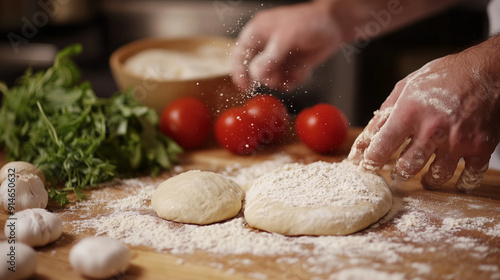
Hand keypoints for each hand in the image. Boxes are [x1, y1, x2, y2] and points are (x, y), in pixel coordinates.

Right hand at [232, 1, 340, 90]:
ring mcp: (277, 57)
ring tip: (298, 70)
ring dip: (284, 79)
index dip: (239, 72)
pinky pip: (285, 82)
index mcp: (256, 32)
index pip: (239, 55)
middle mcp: (264, 46)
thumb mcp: (287, 37)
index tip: (245, 87)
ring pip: (271, 79)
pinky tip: (303, 71)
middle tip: (280, 75)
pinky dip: (294, 80)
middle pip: (255, 71)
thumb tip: (256, 74)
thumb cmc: (309, 22)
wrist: (334, 26)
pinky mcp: (289, 66)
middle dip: (269, 76)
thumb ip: (271, 56)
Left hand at [348, 37, 499, 190]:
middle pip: (408, 166)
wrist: (488, 70)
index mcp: (410, 112)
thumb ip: (387, 111)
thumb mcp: (407, 85)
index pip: (382, 146)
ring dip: (428, 180)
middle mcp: (433, 129)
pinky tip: (455, 181)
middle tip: (397, 173)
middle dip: (399, 173)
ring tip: (424, 177)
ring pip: (437, 175)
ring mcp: (458, 140)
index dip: (371, 160)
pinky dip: (462, 182)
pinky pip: (470, 175)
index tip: (368, 165)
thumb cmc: (446, 76)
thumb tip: (370, 133)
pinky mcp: (480, 146)